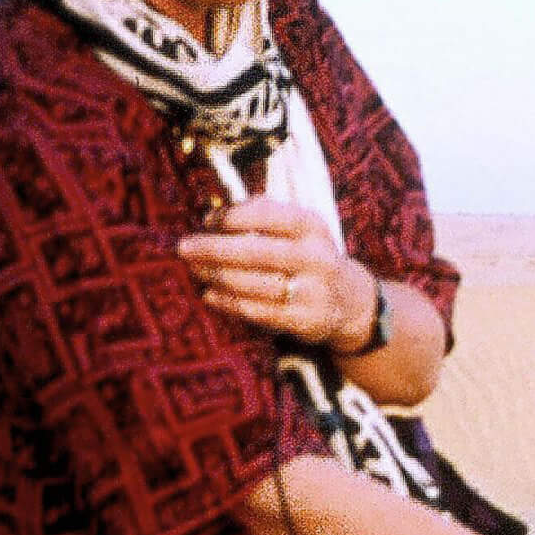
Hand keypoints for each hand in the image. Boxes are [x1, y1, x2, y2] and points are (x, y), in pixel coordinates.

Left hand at [178, 196, 379, 353]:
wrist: (350, 301)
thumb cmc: (309, 255)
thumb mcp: (300, 228)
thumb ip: (263, 214)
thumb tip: (214, 214)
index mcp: (312, 227)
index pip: (266, 215)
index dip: (231, 217)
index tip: (207, 221)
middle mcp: (315, 257)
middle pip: (255, 252)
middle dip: (214, 249)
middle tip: (184, 248)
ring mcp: (312, 291)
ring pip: (253, 284)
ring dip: (216, 276)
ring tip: (194, 270)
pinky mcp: (305, 321)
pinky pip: (258, 311)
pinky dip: (228, 303)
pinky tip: (210, 294)